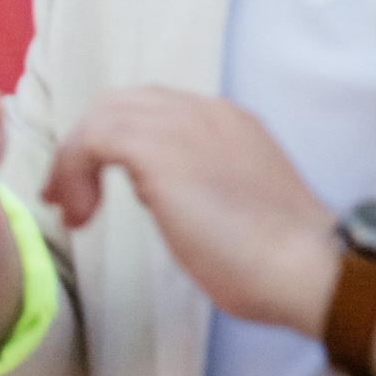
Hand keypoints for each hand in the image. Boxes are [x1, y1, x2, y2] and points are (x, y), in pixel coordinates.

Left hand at [42, 87, 337, 335]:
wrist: (308, 270)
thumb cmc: (275, 261)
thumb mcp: (232, 204)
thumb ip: (196, 184)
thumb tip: (155, 191)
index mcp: (227, 122)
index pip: (151, 109)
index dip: (110, 143)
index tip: (91, 190)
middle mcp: (206, 112)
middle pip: (119, 104)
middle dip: (83, 147)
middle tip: (67, 199)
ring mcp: (185, 126)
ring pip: (101, 118)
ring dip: (73, 165)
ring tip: (74, 213)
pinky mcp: (161, 150)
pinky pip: (93, 140)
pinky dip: (74, 172)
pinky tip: (83, 215)